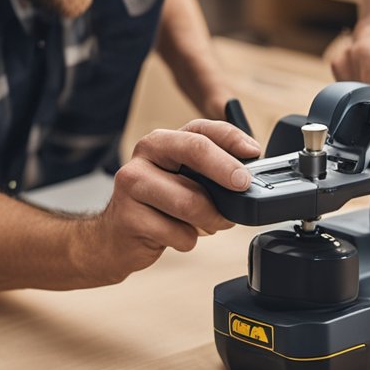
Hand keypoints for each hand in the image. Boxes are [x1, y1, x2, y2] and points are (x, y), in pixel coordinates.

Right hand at [77, 119, 259, 284]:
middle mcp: (146, 154)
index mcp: (165, 141)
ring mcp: (132, 183)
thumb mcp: (187, 183)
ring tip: (210, 224)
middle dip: (226, 169)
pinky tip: (175, 236)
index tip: (254, 152)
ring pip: (190, 201)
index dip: (231, 138)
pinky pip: (178, 233)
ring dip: (211, 220)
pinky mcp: (128, 216)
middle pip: (195, 150)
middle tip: (243, 186)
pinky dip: (187, 240)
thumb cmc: (159, 207)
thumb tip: (250, 181)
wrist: (115, 238)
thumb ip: (212, 175)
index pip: (201, 128)